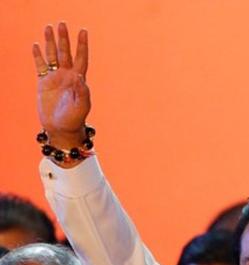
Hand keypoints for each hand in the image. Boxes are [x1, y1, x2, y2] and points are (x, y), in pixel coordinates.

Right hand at [33, 23, 89, 148]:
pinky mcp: (43, 83)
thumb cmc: (75, 119)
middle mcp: (67, 76)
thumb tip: (79, 77)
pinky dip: (38, 56)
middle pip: (65, 52)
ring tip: (48, 27)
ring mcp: (55, 78)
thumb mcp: (82, 106)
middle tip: (61, 23)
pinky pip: (40, 66)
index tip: (83, 31)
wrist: (61, 128)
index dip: (82, 45)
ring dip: (50, 42)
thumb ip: (82, 92)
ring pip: (52, 56)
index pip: (81, 58)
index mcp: (79, 80)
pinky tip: (36, 45)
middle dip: (64, 38)